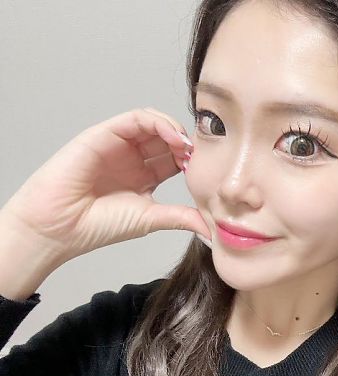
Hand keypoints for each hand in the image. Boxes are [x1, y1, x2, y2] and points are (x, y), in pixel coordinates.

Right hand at [1, 107, 210, 262]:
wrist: (60, 226)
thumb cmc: (98, 225)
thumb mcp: (151, 219)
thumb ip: (182, 217)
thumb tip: (212, 229)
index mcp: (143, 178)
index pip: (174, 160)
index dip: (191, 161)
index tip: (205, 172)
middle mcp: (132, 159)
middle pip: (166, 139)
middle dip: (186, 144)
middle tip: (198, 156)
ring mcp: (118, 146)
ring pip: (153, 124)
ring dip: (174, 130)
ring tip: (186, 146)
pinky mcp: (104, 134)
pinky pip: (135, 118)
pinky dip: (157, 122)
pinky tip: (171, 136)